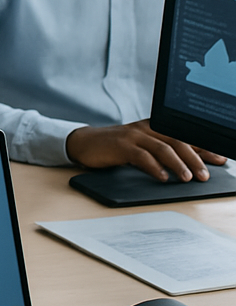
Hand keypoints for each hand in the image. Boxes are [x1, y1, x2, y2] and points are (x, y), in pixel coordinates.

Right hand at [66, 120, 226, 181]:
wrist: (85, 143)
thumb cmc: (116, 148)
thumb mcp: (142, 147)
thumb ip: (162, 153)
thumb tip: (191, 166)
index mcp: (154, 127)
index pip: (184, 136)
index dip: (204, 148)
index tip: (221, 159)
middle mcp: (145, 128)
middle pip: (176, 140)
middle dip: (195, 158)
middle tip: (206, 174)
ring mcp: (132, 135)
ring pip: (162, 147)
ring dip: (178, 163)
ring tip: (188, 178)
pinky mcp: (120, 145)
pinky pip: (141, 155)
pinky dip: (154, 167)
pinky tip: (162, 177)